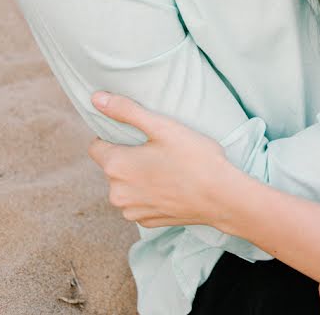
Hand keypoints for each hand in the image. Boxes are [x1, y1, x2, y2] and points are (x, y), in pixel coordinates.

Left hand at [87, 91, 232, 227]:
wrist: (222, 197)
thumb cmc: (196, 159)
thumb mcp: (164, 127)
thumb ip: (127, 111)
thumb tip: (96, 98)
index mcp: (116, 166)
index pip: (96, 146)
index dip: (116, 138)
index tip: (140, 137)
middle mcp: (116, 192)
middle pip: (113, 167)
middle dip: (130, 158)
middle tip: (160, 151)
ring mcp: (131, 210)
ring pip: (126, 186)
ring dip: (138, 178)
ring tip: (168, 169)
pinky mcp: (146, 222)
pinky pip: (139, 202)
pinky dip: (150, 195)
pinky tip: (172, 187)